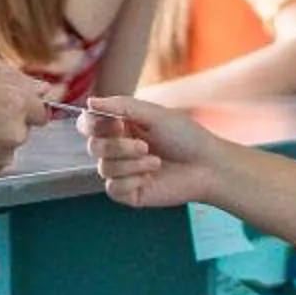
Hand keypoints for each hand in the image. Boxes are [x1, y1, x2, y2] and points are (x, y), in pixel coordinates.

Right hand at [0, 68, 50, 179]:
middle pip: (23, 128)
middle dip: (7, 122)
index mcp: (14, 102)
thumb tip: (39, 88)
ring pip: (8, 146)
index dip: (22, 106)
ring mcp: (2, 156)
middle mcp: (14, 131)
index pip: (40, 110)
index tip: (5, 106)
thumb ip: (8, 80)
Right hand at [79, 94, 225, 209]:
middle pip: (92, 147)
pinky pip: (112, 188)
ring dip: (132, 164)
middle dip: (118, 146)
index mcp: (120, 126)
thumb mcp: (154, 114)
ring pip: (103, 168)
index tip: (117, 124)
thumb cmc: (185, 136)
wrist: (207, 166)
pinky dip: (131, 181)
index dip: (93, 124)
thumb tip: (90, 101)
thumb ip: (121, 106)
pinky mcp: (128, 193)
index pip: (87, 124)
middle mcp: (117, 148)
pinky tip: (150, 178)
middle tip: (144, 145)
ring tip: (156, 161)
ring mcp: (122, 172)